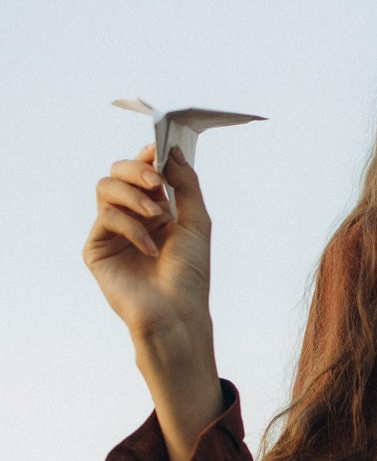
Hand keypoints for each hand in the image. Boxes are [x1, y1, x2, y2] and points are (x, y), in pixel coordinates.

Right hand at [84, 145, 212, 347]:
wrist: (177, 310)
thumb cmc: (190, 272)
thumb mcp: (197, 221)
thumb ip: (186, 184)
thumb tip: (169, 151)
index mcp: (155, 208)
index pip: (142, 171)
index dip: (147, 156)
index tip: (158, 150)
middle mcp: (131, 216)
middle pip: (117, 172)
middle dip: (137, 170)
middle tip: (157, 183)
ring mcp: (111, 231)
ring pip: (105, 188)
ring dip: (133, 195)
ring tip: (157, 215)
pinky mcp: (97, 248)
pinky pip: (106, 218)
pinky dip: (132, 227)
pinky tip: (150, 248)